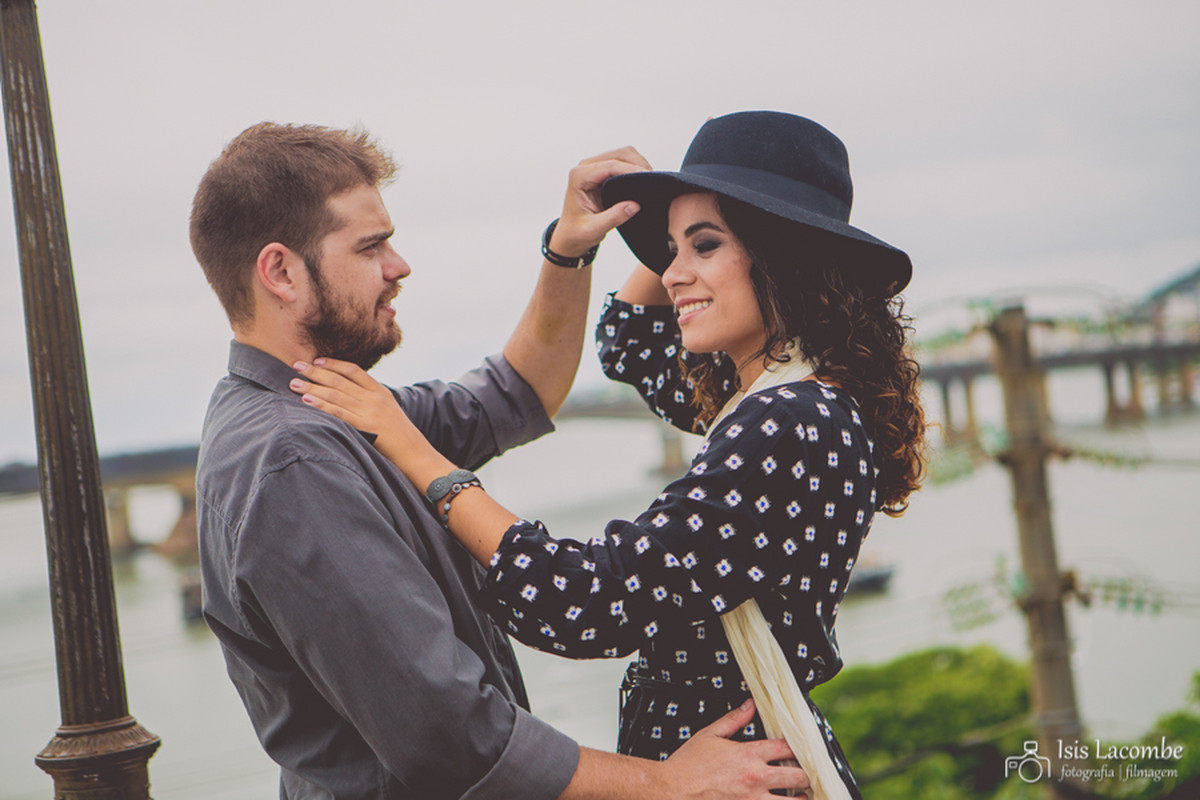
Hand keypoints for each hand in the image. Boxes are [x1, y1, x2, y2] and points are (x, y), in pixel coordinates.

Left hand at [289, 358, 447, 479]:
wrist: (416, 454)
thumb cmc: (401, 436)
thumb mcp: (389, 412)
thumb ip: (371, 401)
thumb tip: (349, 396)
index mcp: (381, 392)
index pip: (354, 371)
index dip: (333, 364)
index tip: (316, 361)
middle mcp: (374, 398)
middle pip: (340, 380)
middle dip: (316, 372)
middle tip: (296, 366)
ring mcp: (370, 412)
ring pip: (335, 394)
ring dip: (312, 387)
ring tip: (294, 383)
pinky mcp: (365, 427)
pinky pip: (338, 413)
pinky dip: (321, 405)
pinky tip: (306, 400)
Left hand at [549, 146, 651, 258]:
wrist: (571, 235)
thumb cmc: (577, 232)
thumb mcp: (593, 229)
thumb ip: (613, 217)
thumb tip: (634, 205)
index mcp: (579, 177)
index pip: (609, 166)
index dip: (631, 170)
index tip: (648, 178)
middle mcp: (586, 168)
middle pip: (618, 154)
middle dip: (638, 164)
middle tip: (653, 180)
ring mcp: (595, 168)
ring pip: (623, 154)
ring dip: (638, 164)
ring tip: (650, 180)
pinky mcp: (603, 172)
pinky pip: (623, 161)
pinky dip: (636, 167)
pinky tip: (643, 180)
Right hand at [659, 700, 810, 799]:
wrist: (672, 791)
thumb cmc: (688, 766)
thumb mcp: (710, 735)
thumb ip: (734, 719)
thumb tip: (750, 705)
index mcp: (748, 755)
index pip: (785, 747)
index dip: (798, 748)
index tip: (801, 750)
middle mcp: (756, 778)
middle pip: (798, 775)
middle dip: (806, 775)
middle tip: (807, 774)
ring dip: (801, 798)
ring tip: (804, 795)